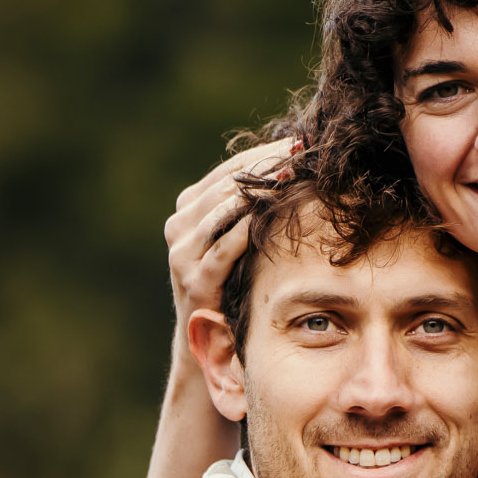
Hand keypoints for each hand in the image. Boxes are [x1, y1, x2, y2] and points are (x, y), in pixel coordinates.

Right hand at [163, 139, 298, 320]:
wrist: (207, 333)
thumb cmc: (231, 279)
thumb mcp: (232, 237)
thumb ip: (245, 207)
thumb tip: (289, 165)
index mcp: (187, 210)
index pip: (227, 171)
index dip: (263, 155)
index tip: (298, 143)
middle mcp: (178, 227)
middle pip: (225, 186)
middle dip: (265, 168)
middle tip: (300, 155)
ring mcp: (182, 254)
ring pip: (221, 212)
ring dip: (257, 193)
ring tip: (290, 178)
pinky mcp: (195, 281)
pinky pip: (222, 249)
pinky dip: (245, 230)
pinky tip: (268, 215)